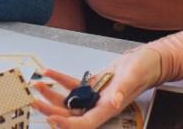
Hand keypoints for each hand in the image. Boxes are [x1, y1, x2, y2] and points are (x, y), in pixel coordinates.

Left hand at [32, 48, 161, 127]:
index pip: (85, 123)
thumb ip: (123, 89)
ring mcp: (95, 97)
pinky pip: (73, 86)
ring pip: (69, 102)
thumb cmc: (144, 68)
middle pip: (72, 115)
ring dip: (52, 96)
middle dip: (52, 111)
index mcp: (109, 108)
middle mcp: (100, 105)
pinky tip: (49, 73)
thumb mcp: (134, 76)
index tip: (52, 119)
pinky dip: (60, 80)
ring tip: (38, 86)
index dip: (68, 125)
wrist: (147, 60)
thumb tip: (114, 102)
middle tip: (34, 103)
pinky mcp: (93, 86)